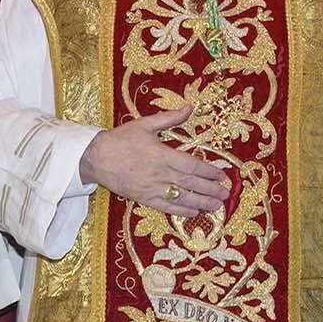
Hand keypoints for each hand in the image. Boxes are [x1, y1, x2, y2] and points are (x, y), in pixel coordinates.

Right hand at [78, 105, 230, 216]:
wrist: (96, 158)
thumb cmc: (121, 139)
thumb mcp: (145, 124)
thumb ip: (170, 118)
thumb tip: (190, 107)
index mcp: (162, 154)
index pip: (192, 165)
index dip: (209, 171)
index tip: (222, 175)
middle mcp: (160, 173)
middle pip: (191, 184)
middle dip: (211, 189)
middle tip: (226, 194)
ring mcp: (152, 188)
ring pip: (182, 198)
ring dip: (201, 203)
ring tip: (217, 207)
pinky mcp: (144, 198)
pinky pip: (166, 207)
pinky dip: (181, 211)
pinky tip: (194, 213)